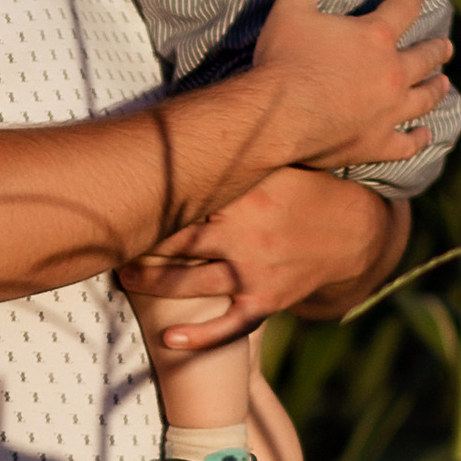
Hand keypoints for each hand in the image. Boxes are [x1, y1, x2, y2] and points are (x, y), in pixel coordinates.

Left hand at [119, 172, 403, 342]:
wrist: (356, 231)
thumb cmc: (304, 189)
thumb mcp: (276, 161)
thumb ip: (236, 150)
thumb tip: (186, 120)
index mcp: (245, 193)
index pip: (184, 195)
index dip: (148, 198)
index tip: (115, 196)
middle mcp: (245, 232)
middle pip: (176, 240)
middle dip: (139, 242)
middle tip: (104, 240)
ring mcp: (255, 270)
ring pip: (189, 283)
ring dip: (150, 282)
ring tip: (123, 275)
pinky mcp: (267, 299)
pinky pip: (229, 325)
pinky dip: (199, 337)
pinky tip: (169, 341)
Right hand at [250, 0, 454, 170]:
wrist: (274, 117)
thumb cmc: (282, 60)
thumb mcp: (291, 8)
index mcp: (375, 36)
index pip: (404, 7)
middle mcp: (391, 73)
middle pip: (424, 57)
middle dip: (437, 49)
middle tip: (446, 46)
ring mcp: (388, 111)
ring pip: (424, 98)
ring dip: (436, 88)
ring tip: (443, 83)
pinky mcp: (376, 142)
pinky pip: (406, 142)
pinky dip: (418, 138)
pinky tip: (426, 135)